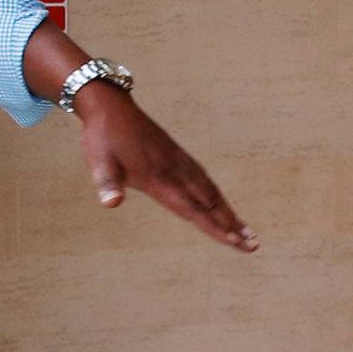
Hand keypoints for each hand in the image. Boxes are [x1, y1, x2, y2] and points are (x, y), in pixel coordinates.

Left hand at [76, 84, 256, 251]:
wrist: (111, 105)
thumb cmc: (103, 137)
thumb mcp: (99, 162)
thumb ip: (107, 183)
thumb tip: (110, 203)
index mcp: (159, 178)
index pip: (193, 210)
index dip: (214, 227)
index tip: (235, 242)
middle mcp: (175, 171)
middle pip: (210, 204)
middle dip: (231, 226)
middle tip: (253, 245)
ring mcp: (179, 162)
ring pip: (211, 192)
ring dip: (229, 212)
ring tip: (246, 230)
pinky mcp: (177, 155)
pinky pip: (203, 180)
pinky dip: (216, 196)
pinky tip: (220, 202)